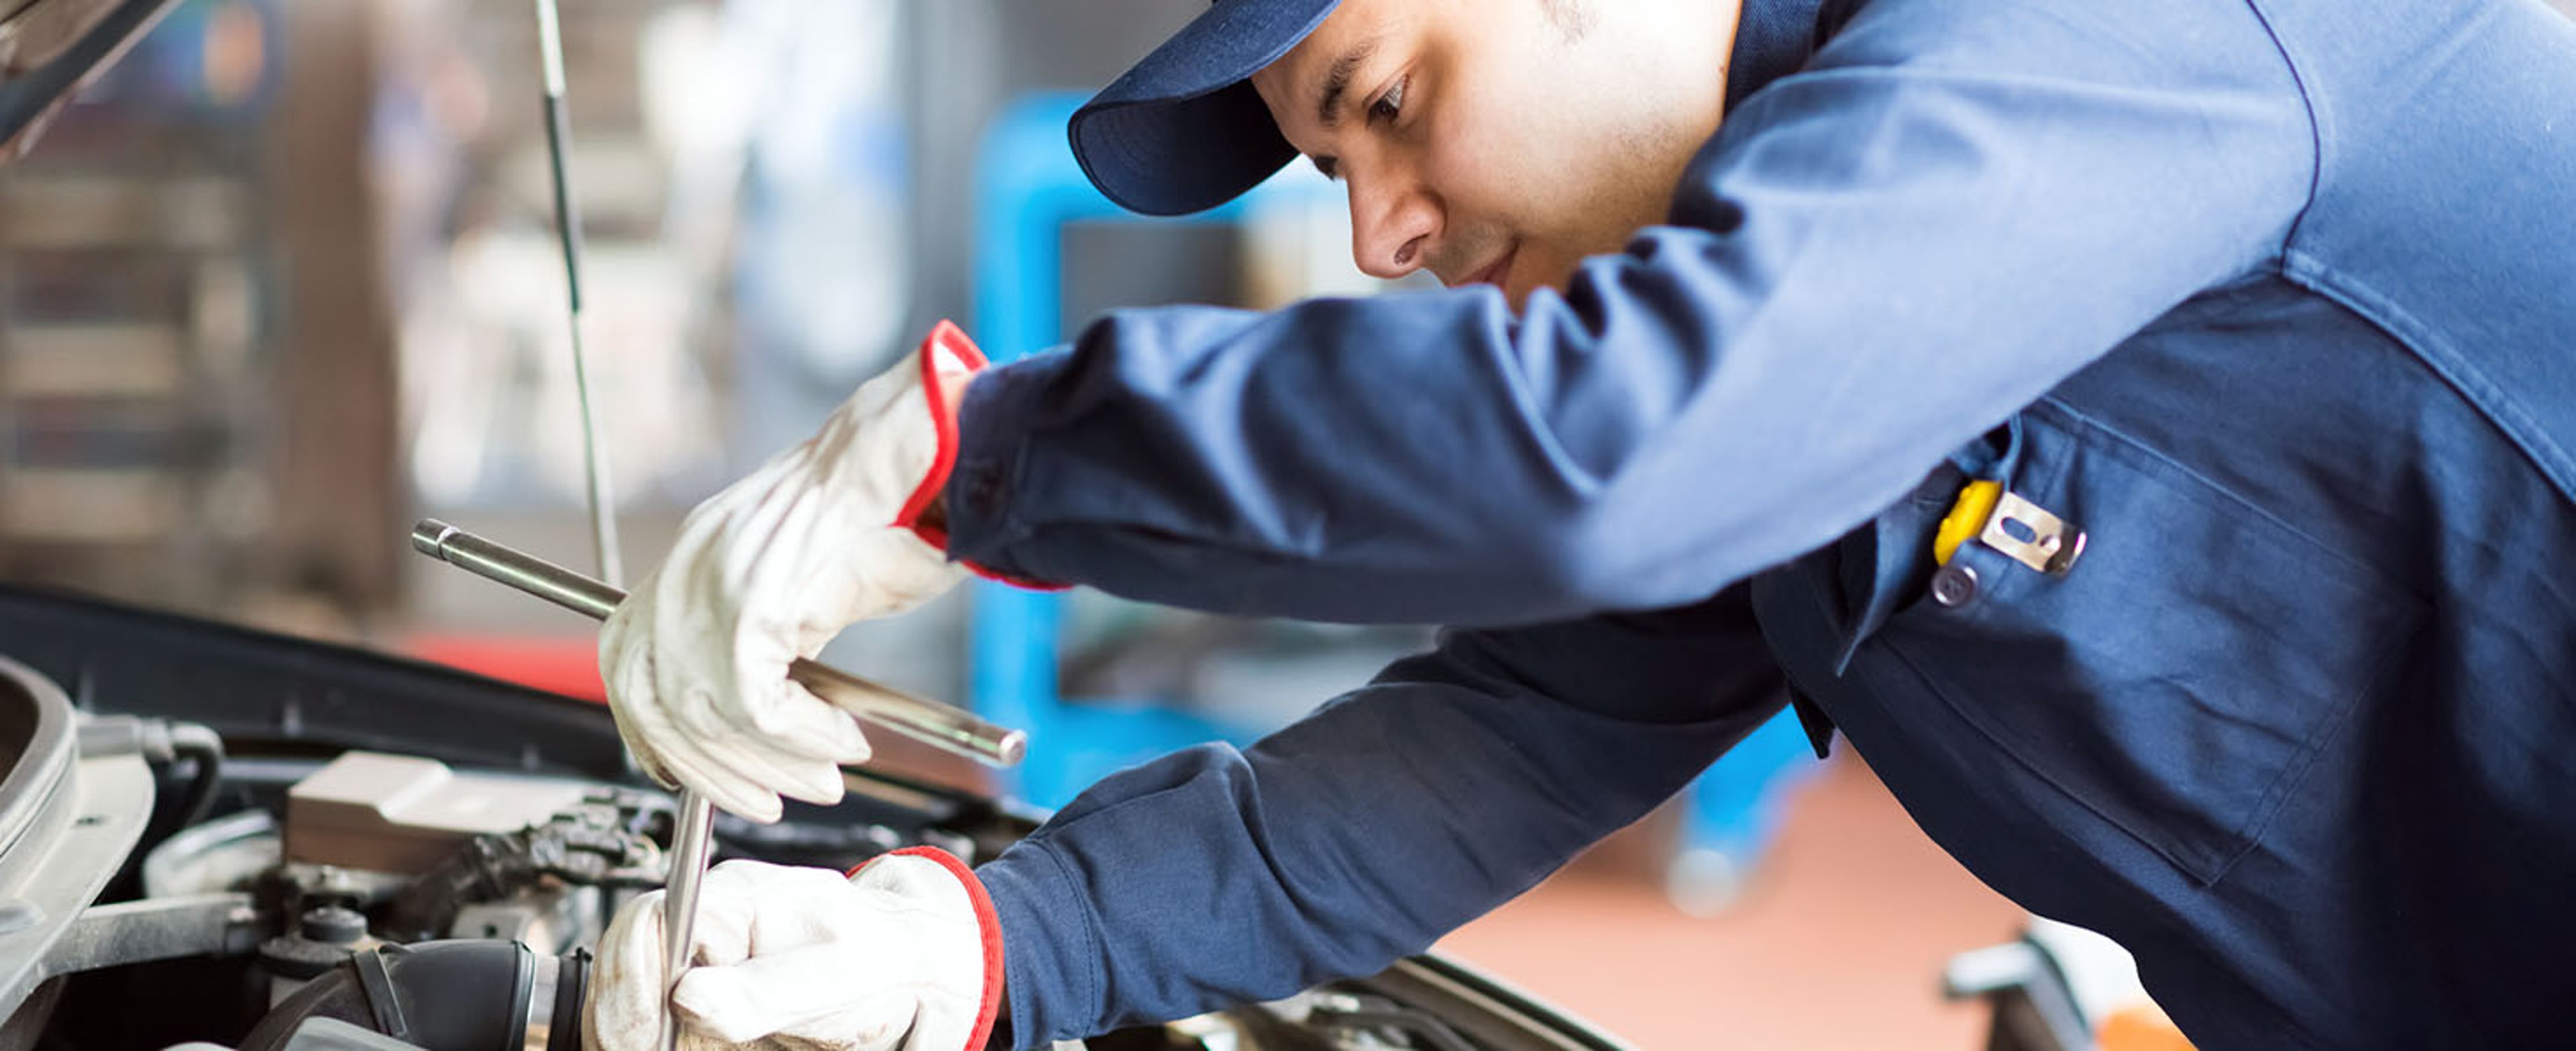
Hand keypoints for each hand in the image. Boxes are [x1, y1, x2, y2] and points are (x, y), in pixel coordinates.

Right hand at [584, 851, 1003, 1050]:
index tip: (644, 1031)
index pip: (651, 921)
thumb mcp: (838, 975)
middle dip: (622, 1013)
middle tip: (644, 1050)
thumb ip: (767, 989)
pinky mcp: (701, 1003)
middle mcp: (706, 928)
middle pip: (625, 960)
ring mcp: (699, 964)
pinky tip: (663, 1046)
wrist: (910, 974)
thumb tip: (687, 997)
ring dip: (629, 1029)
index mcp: (735, 900)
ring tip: (656, 1048)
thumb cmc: (881, 957)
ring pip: (628, 994)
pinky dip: (649, 1038)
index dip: (633, 979)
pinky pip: (653, 1021)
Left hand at [600, 322, 986, 821]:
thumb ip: (763, 639)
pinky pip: (758, 710)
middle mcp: (681, 575)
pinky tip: (841, 741)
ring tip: (824, 774)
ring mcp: (706, 591)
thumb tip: (758, 713)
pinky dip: (804, 740)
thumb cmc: (880, 515)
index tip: (690, 772)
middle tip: (768, 800)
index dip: (653, 733)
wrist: (911, 464)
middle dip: (710, 771)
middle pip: (652, 704)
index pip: (627, 665)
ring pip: (705, 718)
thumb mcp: (798, 585)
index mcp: (686, 564)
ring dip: (771, 765)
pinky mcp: (746, 611)